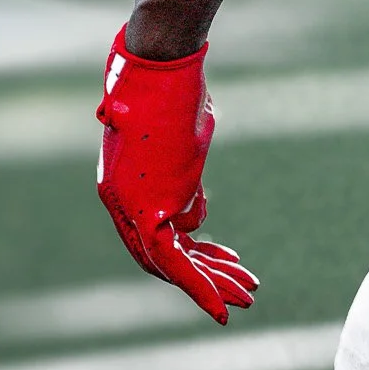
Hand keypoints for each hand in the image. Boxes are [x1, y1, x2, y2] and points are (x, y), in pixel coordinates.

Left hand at [96, 26, 257, 322]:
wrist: (158, 62)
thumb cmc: (170, 84)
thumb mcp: (180, 137)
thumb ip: (182, 175)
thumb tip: (193, 207)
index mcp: (120, 183)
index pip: (150, 234)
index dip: (186, 250)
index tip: (220, 258)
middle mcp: (120, 202)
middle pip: (160, 256)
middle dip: (204, 275)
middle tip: (241, 289)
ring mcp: (134, 207)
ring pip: (171, 264)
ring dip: (212, 284)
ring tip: (248, 297)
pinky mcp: (151, 208)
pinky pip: (176, 261)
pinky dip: (201, 288)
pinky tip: (223, 307)